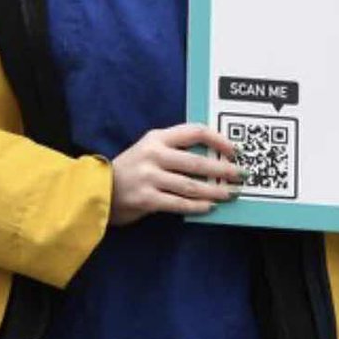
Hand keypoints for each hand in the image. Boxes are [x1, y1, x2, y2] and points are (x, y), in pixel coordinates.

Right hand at [109, 123, 244, 226]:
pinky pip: (178, 203)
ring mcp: (149, 177)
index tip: (234, 150)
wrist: (99, 189)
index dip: (218, 139)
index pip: (194, 131)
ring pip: (190, 185)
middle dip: (222, 169)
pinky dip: (196, 206)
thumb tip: (212, 158)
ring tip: (229, 193)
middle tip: (240, 175)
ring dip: (214, 190)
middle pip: (196, 161)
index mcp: (157, 137)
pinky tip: (209, 207)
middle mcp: (154, 154)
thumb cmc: (131, 168)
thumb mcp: (150, 149)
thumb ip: (174, 149)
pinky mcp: (146, 199)